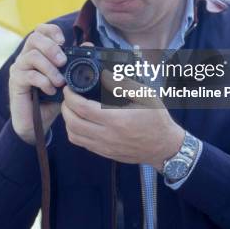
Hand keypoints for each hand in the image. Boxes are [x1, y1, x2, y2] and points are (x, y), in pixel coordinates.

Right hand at [9, 24, 66, 144]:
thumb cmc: (51, 98)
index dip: (51, 31)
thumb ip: (74, 62)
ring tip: (59, 82)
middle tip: (62, 62)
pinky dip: (43, 82)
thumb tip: (87, 45)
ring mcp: (19, 69)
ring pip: (32, 56)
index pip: (40, 30)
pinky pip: (29, 75)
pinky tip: (51, 91)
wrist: (36, 122)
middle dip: (51, 48)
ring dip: (49, 68)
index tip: (63, 41)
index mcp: (38, 51)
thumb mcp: (66, 78)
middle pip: (34, 38)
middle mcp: (26, 57)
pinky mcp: (15, 82)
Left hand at [61, 52, 184, 168]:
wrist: (164, 147)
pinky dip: (74, 132)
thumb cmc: (156, 120)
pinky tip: (80, 122)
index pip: (82, 108)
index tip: (69, 88)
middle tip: (68, 97)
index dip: (70, 97)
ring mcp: (105, 147)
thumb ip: (124, 85)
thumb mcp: (145, 96)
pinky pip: (82, 144)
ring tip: (71, 109)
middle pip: (73, 123)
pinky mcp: (105, 153)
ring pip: (73, 135)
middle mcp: (107, 135)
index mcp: (116, 119)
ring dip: (67, 121)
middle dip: (65, 107)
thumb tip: (105, 74)